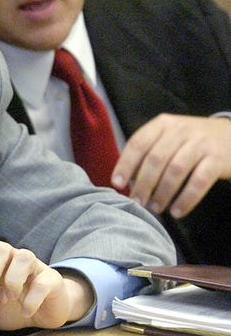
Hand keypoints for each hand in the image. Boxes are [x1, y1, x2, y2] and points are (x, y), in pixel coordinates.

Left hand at [0, 241, 92, 330]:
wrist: (42, 315)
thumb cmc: (10, 307)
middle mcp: (11, 257)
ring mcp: (33, 265)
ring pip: (23, 256)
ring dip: (12, 280)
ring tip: (10, 298)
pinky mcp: (51, 279)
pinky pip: (43, 282)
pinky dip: (33, 299)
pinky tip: (27, 311)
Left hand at [112, 114, 230, 217]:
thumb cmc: (191, 141)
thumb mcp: (169, 137)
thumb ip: (149, 151)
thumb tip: (126, 179)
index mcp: (163, 124)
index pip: (138, 143)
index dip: (125, 164)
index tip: (117, 183)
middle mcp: (181, 130)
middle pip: (155, 159)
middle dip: (143, 183)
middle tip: (137, 202)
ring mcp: (201, 144)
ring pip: (176, 170)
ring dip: (162, 193)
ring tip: (155, 208)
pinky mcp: (218, 159)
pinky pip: (199, 181)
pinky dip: (186, 199)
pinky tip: (177, 211)